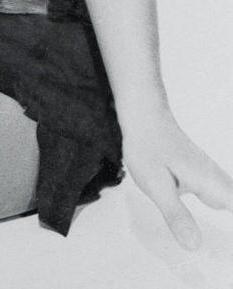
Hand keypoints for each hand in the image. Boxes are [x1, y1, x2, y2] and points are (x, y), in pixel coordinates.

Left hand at [121, 104, 232, 250]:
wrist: (142, 115)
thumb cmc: (148, 144)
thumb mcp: (156, 185)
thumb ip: (176, 215)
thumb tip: (194, 244)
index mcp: (212, 184)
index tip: (230, 251)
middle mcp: (217, 179)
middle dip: (232, 217)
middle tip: (227, 250)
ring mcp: (211, 175)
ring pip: (231, 198)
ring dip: (229, 208)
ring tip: (221, 230)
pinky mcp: (202, 174)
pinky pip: (224, 195)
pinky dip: (226, 204)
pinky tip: (219, 209)